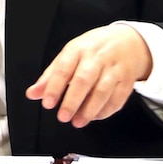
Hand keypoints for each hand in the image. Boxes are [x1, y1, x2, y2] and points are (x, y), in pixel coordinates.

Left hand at [25, 23, 152, 127]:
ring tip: (77, 121)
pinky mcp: (127, 80)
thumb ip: (51, 75)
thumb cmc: (94, 49)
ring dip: (89, 110)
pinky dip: (105, 111)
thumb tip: (33, 93)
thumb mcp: (70, 55)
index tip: (47, 102)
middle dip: (72, 101)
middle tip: (63, 116)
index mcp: (78, 49)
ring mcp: (114, 68)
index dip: (55, 87)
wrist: (129, 42)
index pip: (64, 68)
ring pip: (102, 90)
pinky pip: (117, 98)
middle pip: (84, 79)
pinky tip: (95, 116)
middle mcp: (97, 57)